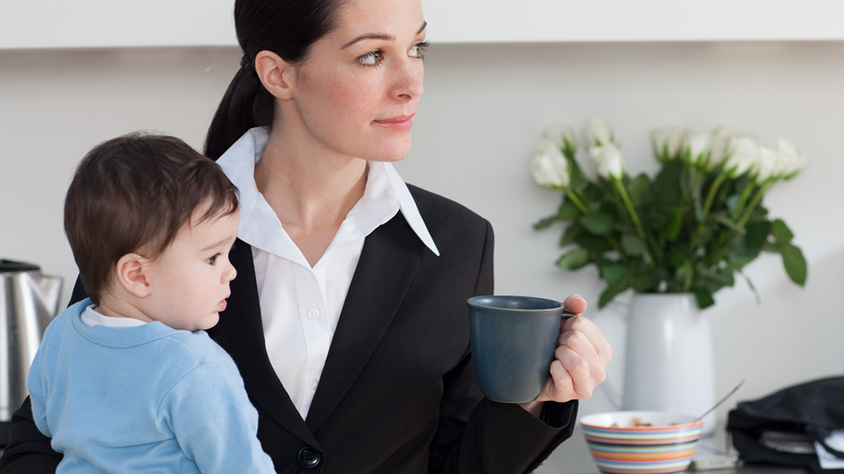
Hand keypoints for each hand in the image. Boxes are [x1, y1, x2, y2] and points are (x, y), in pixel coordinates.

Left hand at [519, 294, 611, 414]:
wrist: (536, 376)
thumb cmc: (554, 349)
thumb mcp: (563, 326)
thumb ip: (572, 307)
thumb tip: (580, 301)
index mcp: (603, 349)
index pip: (582, 325)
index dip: (566, 325)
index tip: (562, 332)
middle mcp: (600, 368)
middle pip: (577, 341)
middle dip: (561, 340)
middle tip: (557, 346)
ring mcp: (588, 385)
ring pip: (577, 362)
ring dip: (559, 355)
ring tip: (556, 357)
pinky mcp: (571, 395)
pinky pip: (562, 376)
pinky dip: (553, 369)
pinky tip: (552, 369)